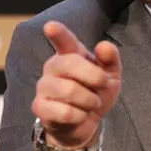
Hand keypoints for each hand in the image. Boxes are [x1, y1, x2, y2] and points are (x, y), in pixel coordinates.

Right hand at [32, 20, 121, 149]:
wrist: (85, 124)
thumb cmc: (96, 93)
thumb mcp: (111, 75)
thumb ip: (110, 59)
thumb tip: (103, 46)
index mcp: (71, 54)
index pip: (64, 41)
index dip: (58, 33)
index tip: (50, 26)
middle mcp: (53, 66)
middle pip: (70, 63)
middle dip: (94, 76)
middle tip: (103, 85)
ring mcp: (43, 86)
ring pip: (69, 90)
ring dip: (89, 100)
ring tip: (92, 103)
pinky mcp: (39, 107)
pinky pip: (64, 111)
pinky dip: (80, 115)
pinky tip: (79, 115)